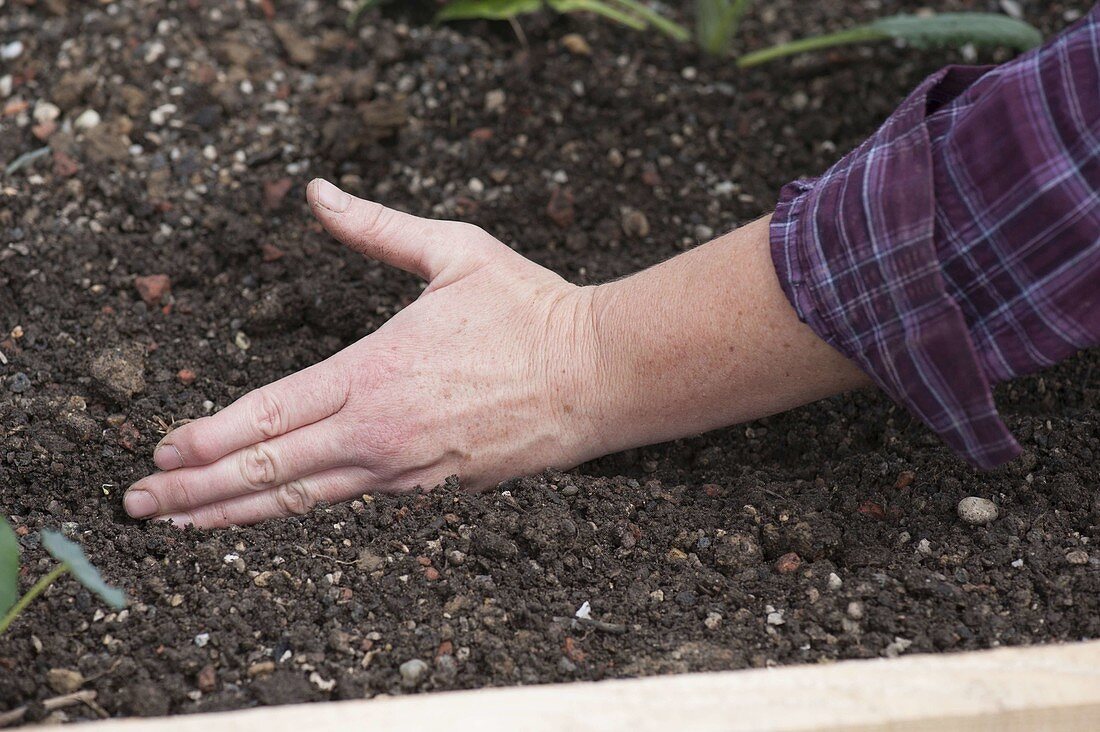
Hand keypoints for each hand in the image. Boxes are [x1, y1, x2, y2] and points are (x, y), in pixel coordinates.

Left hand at [124, 179, 605, 526]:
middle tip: (139, 506)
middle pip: (269, 470)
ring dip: (235, 513)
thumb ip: (375, 228)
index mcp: (373, 371)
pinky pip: (354, 500)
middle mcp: (379, 430)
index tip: (161, 452)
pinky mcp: (433, 488)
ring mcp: (406, 468)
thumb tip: (316, 192)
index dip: (207, 437)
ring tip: (183, 526)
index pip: (268, 414)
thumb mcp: (453, 251)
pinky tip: (274, 511)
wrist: (599, 375)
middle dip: (196, 490)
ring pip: (303, 499)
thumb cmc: (529, 309)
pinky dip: (302, 509)